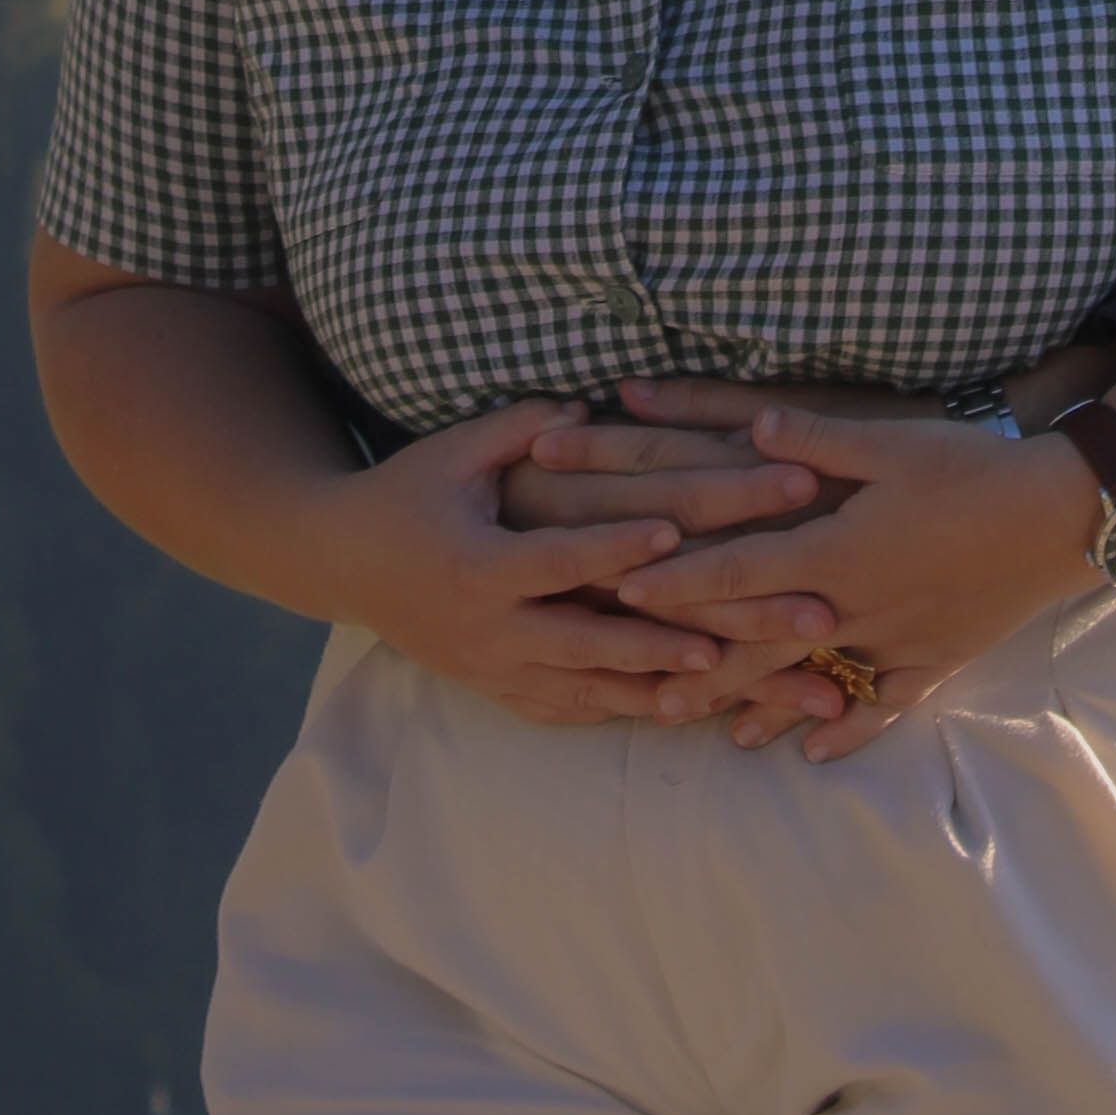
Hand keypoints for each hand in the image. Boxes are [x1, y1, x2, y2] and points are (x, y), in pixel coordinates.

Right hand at [328, 404, 843, 730]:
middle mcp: (494, 631)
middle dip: (693, 635)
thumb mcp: (454, 450)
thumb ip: (522, 426)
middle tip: (773, 625)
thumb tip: (589, 405)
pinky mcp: (503, 692)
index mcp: (481, 566)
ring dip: (675, 684)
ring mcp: (499, 671)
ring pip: (600, 689)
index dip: (622, 544)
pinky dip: (634, 707)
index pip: (566, 558)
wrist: (342, 565)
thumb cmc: (406, 493)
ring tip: (750, 681)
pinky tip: (693, 706)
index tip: (686, 532)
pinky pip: (577, 709)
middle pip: (604, 640)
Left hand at [610, 403, 1095, 759]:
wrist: (1061, 517)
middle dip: (703, 667)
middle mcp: (855, 608)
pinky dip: (849, 728)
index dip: (679, 584)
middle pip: (762, 643)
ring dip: (765, 707)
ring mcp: (895, 641)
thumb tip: (752, 424)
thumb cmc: (974, 468)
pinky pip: (884, 705)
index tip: (626, 596)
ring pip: (816, 682)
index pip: (738, 573)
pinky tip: (818, 752)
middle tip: (646, 695)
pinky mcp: (935, 658)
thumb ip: (819, 441)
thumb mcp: (893, 442)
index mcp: (836, 551)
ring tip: (718, 734)